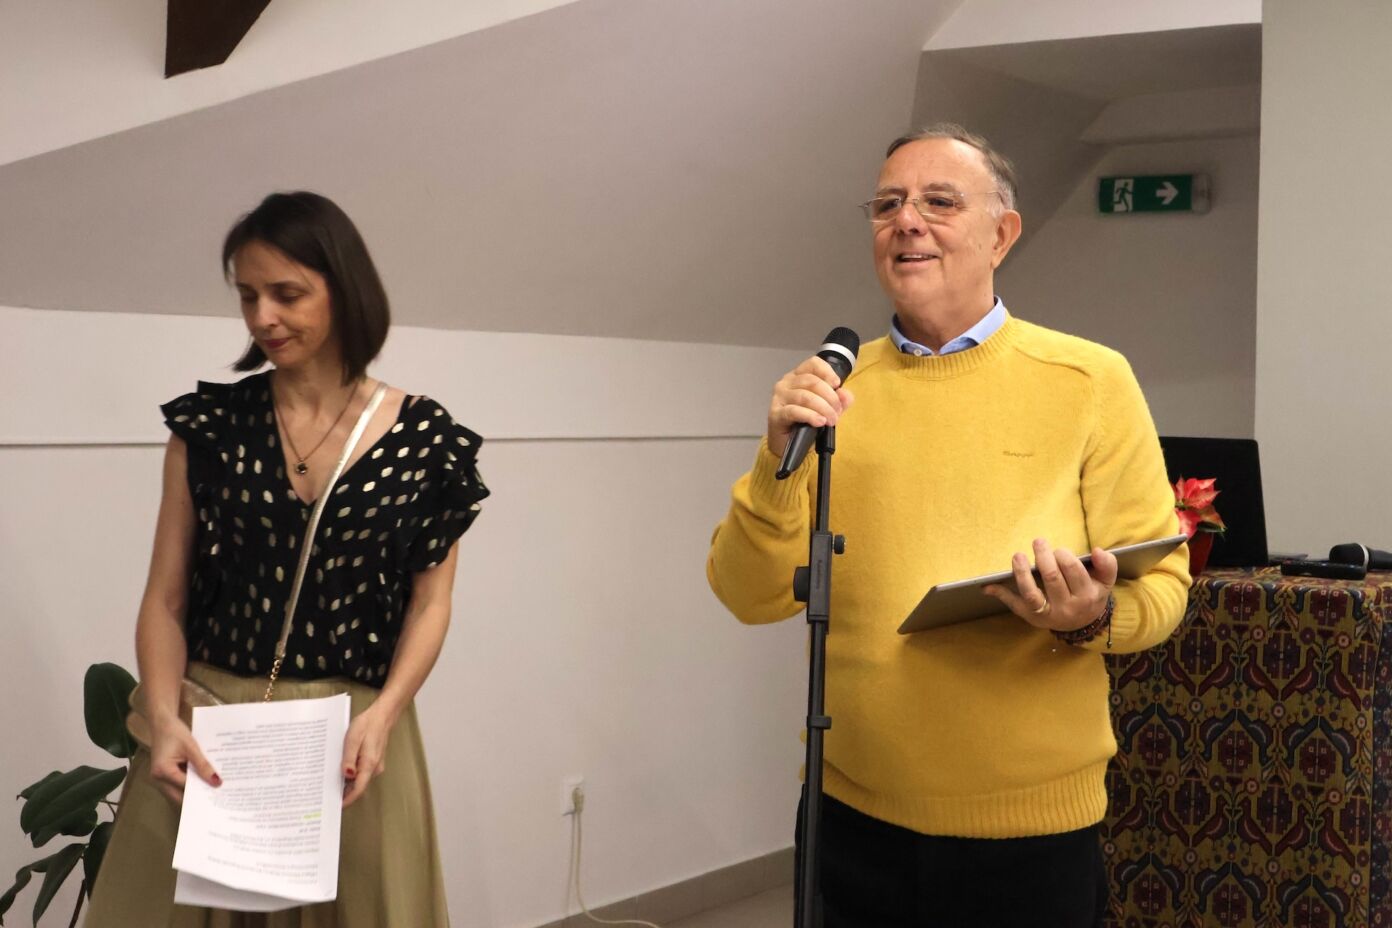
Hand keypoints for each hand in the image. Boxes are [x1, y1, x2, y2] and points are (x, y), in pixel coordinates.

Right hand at [148, 715, 219, 805]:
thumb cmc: (175, 732)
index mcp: (163, 771)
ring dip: (193, 790)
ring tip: (212, 789)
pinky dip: (189, 783)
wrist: (162, 723)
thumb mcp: (191, 748)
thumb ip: (203, 765)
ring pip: (178, 792)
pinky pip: (177, 784)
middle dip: (196, 797)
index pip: (185, 788)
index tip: (218, 793)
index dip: (201, 791)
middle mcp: (158, 779)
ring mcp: (159, 778)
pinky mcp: (164, 775)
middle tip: (216, 796)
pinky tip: (203, 780)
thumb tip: (216, 782)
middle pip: (179, 796)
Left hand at [341, 703, 397, 807]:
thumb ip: (349, 759)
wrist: (381, 715)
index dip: (347, 799)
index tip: (336, 806)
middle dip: (344, 792)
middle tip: (328, 795)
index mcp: (369, 764)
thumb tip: (347, 776)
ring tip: (331, 781)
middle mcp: (374, 768)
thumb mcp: (353, 740)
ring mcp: (374, 765)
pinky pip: (361, 772)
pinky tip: (342, 769)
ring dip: (346, 782)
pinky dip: (351, 774)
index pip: (358, 789)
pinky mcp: (373, 761)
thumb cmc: (367, 725)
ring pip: (359, 779)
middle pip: (358, 786)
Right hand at [767, 356, 854, 456]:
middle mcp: (786, 383)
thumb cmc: (805, 422)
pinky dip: (810, 416)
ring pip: (805, 396)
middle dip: (829, 396)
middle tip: (837, 411)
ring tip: (831, 420)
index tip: (837, 384)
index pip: (813, 364)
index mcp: (798, 376)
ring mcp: (779, 398)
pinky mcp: (776, 414)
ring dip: (822, 408)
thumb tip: (845, 395)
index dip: (827, 372)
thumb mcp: (827, 409)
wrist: (788, 444)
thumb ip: (839, 400)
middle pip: (811, 381)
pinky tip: (819, 421)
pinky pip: (794, 411)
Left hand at [984, 539, 1117, 632]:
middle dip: (1043, 557)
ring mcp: (1047, 614)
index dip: (1064, 556)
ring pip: (1032, 594)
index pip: (1073, 571)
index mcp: (1086, 595)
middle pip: (1052, 578)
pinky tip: (988, 586)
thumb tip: (1097, 550)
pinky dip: (1001, 595)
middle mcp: (1067, 607)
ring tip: (1017, 556)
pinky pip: (1016, 606)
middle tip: (1038, 542)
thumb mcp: (1106, 582)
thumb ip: (1107, 565)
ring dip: (1021, 573)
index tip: (1059, 550)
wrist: (1084, 624)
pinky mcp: (1032, 618)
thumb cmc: (1091, 594)